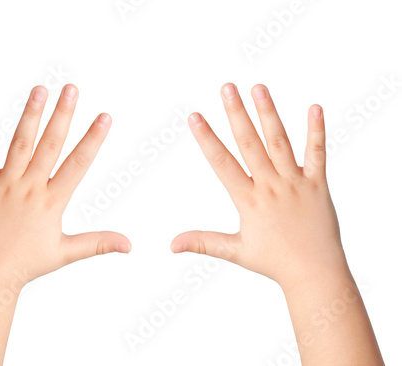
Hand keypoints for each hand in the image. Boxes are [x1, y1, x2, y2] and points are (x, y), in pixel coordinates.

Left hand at [0, 84, 130, 285]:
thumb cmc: (27, 264)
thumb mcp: (67, 252)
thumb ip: (99, 243)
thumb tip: (130, 245)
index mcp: (52, 201)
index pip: (78, 164)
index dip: (93, 139)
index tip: (104, 117)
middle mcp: (30, 188)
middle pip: (49, 145)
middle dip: (63, 115)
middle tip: (72, 89)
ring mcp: (5, 185)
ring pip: (19, 144)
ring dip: (30, 115)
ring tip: (40, 90)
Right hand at [171, 84, 346, 288]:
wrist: (314, 273)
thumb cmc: (274, 262)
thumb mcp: (234, 251)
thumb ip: (202, 242)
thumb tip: (171, 245)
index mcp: (248, 200)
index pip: (221, 163)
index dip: (206, 138)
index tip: (195, 116)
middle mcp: (270, 186)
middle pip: (250, 144)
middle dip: (236, 114)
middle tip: (227, 88)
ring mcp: (295, 183)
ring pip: (280, 142)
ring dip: (269, 114)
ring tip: (258, 88)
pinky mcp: (317, 184)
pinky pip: (317, 154)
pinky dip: (317, 131)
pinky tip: (315, 108)